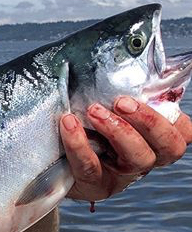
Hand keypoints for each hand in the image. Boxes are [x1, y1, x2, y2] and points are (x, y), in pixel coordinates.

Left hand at [60, 96, 191, 201]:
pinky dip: (80, 143)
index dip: (177, 119)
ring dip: (119, 130)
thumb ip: (123, 88)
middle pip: (169, 146)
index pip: (184, 132)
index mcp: (155, 138)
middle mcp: (146, 158)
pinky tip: (69, 124)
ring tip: (94, 110)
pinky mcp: (95, 185)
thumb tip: (131, 46)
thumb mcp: (107, 105)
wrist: (53, 161)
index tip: (156, 96)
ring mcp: (123, 175)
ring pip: (138, 157)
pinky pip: (91, 166)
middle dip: (149, 121)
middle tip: (121, 101)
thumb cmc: (85, 124)